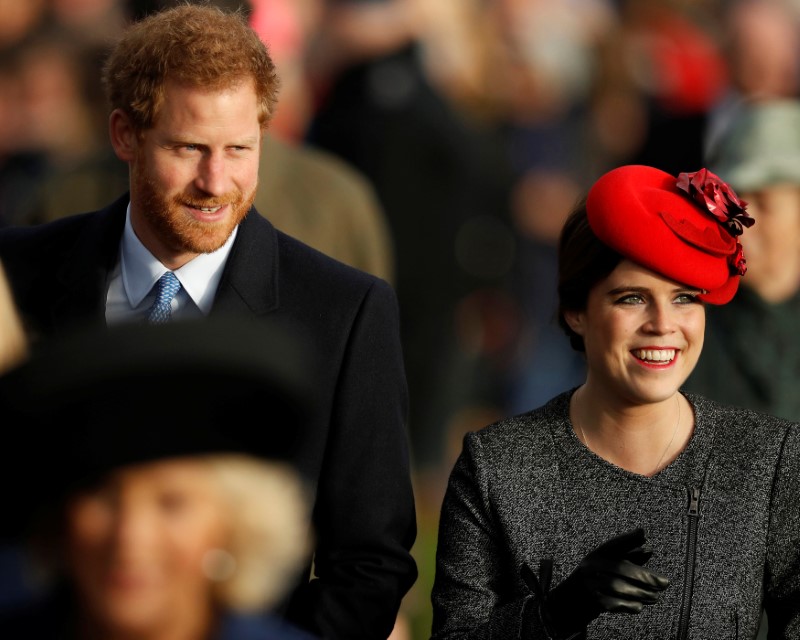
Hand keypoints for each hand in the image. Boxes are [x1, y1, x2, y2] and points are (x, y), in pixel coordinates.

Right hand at [536, 528, 669, 637]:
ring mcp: (590, 583)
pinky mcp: (592, 601)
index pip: (613, 544)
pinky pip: (613, 603)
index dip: (627, 538)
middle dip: (643, 575)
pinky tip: (639, 606)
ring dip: (640, 593)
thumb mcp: (609, 564)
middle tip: (665, 583)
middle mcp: (590, 566)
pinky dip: (628, 605)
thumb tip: (649, 549)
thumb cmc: (598, 578)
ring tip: (655, 597)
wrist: (573, 600)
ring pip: (617, 586)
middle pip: (619, 568)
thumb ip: (629, 556)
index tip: (643, 533)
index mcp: (596, 554)